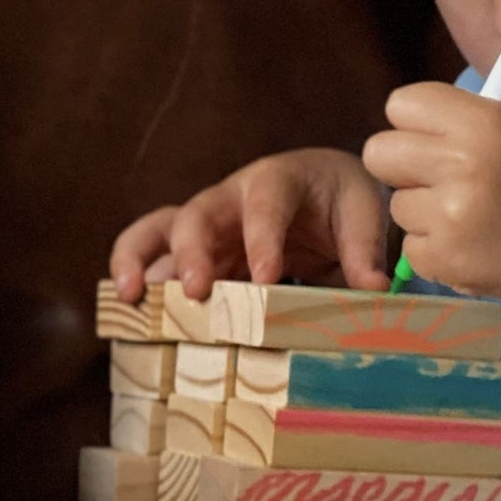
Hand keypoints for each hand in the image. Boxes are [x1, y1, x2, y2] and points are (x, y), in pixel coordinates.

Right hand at [109, 149, 392, 302]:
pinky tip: (131, 320)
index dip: (262, 238)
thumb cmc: (338, 198)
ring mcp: (206, 228)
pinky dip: (141, 288)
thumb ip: (364, 249)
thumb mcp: (361, 211)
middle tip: (194, 292)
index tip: (267, 277)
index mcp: (276, 180)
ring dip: (138, 260)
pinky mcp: (195, 255)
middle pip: (197, 214)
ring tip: (128, 296)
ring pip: (158, 232)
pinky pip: (157, 265)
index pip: (265, 204)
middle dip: (191, 251)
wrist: (317, 189)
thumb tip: (373, 290)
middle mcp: (229, 199)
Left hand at [361, 82, 500, 302]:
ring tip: (470, 216)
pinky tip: (473, 244)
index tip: (433, 137)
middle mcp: (463, 166)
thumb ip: (459, 118)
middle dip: (403, 164)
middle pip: (379, 153)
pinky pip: (410, 247)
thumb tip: (402, 119)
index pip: (401, 105)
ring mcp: (452, 217)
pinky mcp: (446, 260)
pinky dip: (435, 248)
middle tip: (437, 177)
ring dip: (424, 211)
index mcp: (482, 124)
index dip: (414, 122)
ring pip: (396, 204)